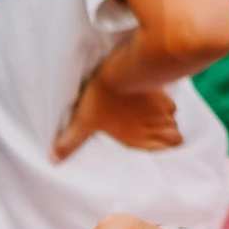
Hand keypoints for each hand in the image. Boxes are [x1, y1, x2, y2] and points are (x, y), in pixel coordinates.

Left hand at [53, 72, 180, 159]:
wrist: (119, 69)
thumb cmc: (102, 99)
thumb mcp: (84, 122)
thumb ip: (72, 142)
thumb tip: (53, 159)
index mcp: (142, 138)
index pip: (169, 151)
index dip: (164, 149)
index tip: (154, 146)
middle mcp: (157, 126)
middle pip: (174, 136)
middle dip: (165, 133)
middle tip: (148, 128)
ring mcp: (162, 108)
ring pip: (172, 117)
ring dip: (163, 117)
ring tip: (147, 112)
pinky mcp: (163, 90)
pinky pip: (169, 100)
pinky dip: (162, 101)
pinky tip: (149, 97)